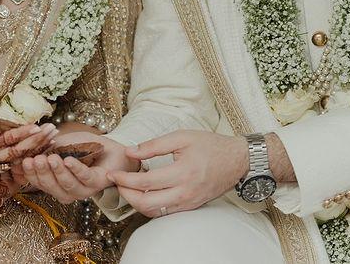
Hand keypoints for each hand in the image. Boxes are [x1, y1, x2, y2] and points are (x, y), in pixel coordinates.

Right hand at [0, 101, 56, 166]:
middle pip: (15, 152)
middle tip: (51, 129)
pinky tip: (50, 142)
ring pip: (20, 158)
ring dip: (38, 147)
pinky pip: (22, 159)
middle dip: (34, 141)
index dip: (20, 134)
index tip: (37, 126)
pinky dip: (36, 152)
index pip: (3, 140)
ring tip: (54, 134)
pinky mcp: (3, 164)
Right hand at [21, 132, 139, 203]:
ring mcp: (84, 189)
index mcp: (56, 183)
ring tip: (52, 158)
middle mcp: (68, 190)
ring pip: (68, 186)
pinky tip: (69, 160)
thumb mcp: (61, 143)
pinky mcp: (98, 183)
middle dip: (43, 173)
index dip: (31, 174)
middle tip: (37, 159)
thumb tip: (25, 147)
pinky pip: (85, 178)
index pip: (39, 183)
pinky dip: (76, 169)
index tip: (24, 161)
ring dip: (58, 172)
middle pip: (52, 187)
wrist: (110, 147)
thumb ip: (45, 147)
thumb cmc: (84, 146)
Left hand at [108, 130, 246, 217]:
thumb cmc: (211, 145)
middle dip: (126, 194)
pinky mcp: (191, 207)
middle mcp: (185, 192)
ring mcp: (188, 203)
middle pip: (146, 204)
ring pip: (154, 212)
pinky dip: (150, 205)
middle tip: (117, 182)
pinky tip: (144, 193)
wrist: (237, 160)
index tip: (113, 173)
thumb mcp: (182, 137)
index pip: (145, 183)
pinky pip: (165, 212)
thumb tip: (130, 152)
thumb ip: (154, 145)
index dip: (124, 179)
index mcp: (183, 172)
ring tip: (127, 187)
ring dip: (136, 203)